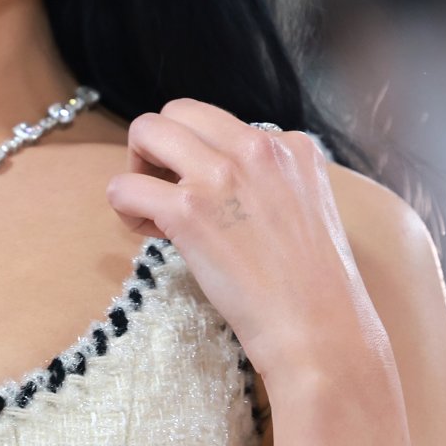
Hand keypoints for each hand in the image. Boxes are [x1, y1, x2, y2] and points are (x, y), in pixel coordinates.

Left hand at [105, 98, 368, 378]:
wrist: (321, 334)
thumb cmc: (313, 287)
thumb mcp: (307, 206)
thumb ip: (267, 178)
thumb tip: (213, 173)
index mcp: (290, 145)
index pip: (218, 122)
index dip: (200, 154)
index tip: (207, 194)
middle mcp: (256, 148)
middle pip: (177, 111)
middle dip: (161, 146)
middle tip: (166, 191)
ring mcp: (220, 176)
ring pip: (145, 131)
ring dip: (137, 167)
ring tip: (153, 209)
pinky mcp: (188, 210)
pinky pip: (124, 186)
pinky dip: (124, 207)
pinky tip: (147, 232)